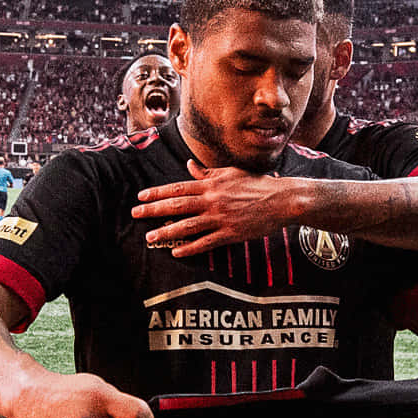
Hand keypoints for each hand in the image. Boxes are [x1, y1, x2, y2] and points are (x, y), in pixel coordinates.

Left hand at [133, 161, 305, 256]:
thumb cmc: (256, 184)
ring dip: (167, 231)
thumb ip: (207, 172)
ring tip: (150, 237)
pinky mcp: (231, 233)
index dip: (157, 193)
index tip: (141, 197)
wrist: (282, 199)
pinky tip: (177, 252)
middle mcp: (213, 200)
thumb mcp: (230, 173)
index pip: (178, 188)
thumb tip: (189, 165)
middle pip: (177, 205)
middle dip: (154, 210)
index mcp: (211, 184)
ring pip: (188, 225)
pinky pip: (206, 242)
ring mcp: (221, 218)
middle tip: (135, 215)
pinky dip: (190, 248)